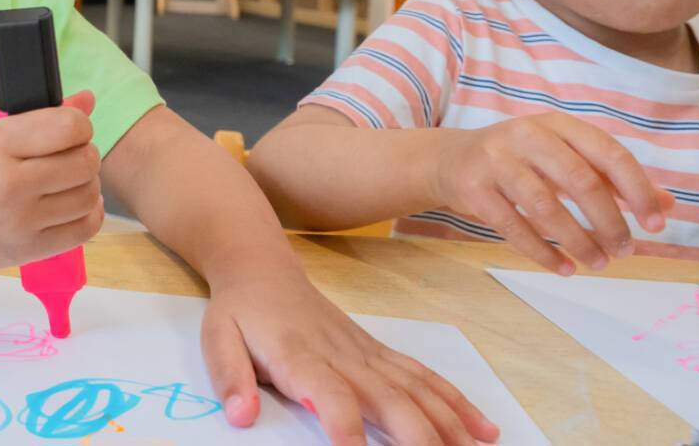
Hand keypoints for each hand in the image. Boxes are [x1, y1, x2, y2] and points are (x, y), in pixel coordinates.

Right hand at [0, 91, 101, 274]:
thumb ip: (39, 118)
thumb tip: (88, 101)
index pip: (69, 127)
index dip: (79, 125)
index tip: (68, 130)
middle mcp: (11, 184)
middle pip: (84, 161)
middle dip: (84, 153)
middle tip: (67, 156)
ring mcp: (21, 221)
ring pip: (88, 195)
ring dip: (86, 184)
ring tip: (67, 182)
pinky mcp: (28, 250)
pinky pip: (84, 229)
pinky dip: (88, 213)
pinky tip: (72, 205)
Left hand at [203, 269, 500, 445]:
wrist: (262, 269)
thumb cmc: (239, 310)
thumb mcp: (216, 339)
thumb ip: (229, 377)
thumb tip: (239, 416)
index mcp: (299, 356)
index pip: (328, 394)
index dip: (343, 426)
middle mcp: (341, 355)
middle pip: (388, 398)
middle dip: (417, 438)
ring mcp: (366, 353)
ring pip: (416, 390)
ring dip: (448, 426)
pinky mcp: (378, 352)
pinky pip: (423, 376)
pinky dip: (455, 403)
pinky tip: (482, 430)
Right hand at [431, 114, 674, 274]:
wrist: (449, 160)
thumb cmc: (518, 160)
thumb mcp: (563, 158)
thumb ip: (612, 179)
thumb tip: (667, 205)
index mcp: (556, 124)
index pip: (608, 153)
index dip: (636, 190)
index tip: (655, 224)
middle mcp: (525, 135)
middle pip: (580, 181)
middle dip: (609, 222)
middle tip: (625, 251)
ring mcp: (495, 161)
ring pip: (546, 208)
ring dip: (579, 242)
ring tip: (599, 263)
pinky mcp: (473, 189)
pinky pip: (514, 227)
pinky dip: (543, 253)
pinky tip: (564, 268)